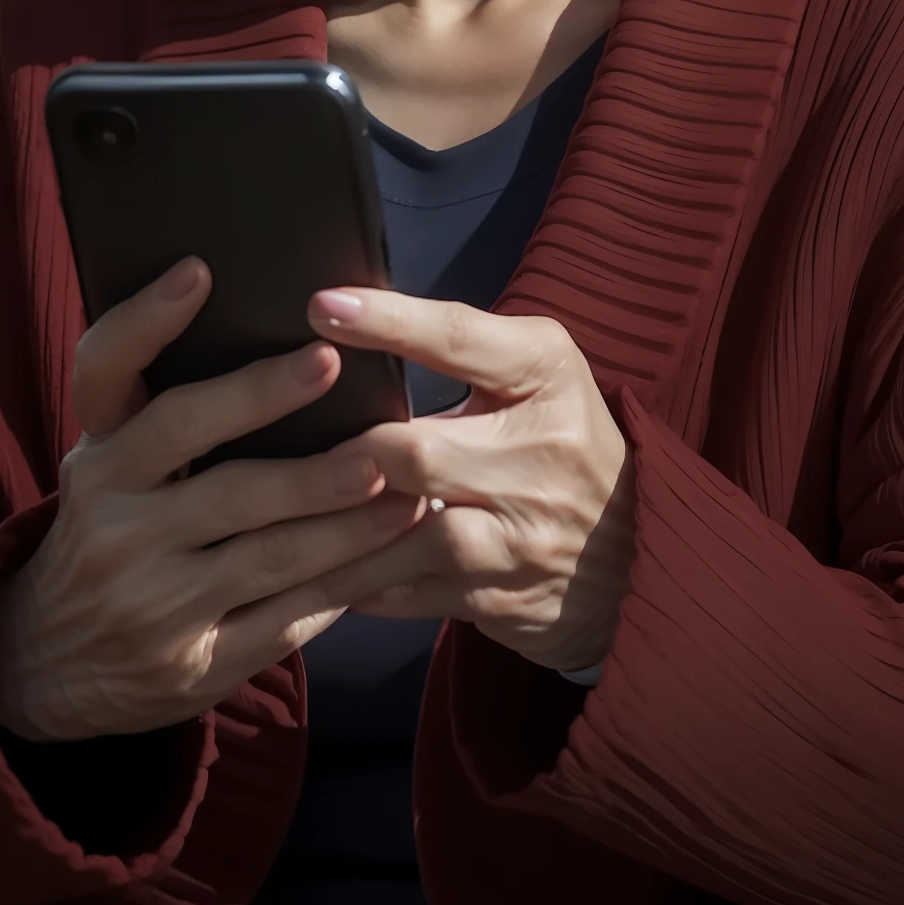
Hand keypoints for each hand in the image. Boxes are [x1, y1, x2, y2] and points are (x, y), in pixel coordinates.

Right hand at [0, 259, 421, 740]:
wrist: (46, 662)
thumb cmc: (109, 527)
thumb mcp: (109, 464)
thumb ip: (161, 408)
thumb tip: (262, 315)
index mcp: (98, 460)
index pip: (106, 378)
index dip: (146, 322)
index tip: (198, 270)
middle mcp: (115, 524)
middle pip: (205, 459)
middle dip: (270, 407)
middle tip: (334, 364)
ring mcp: (154, 600)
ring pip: (268, 547)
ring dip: (346, 512)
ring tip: (408, 477)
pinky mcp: (196, 664)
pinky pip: (288, 618)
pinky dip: (348, 581)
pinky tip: (396, 549)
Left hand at [307, 288, 634, 675]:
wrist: (637, 554)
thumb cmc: (558, 436)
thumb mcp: (534, 371)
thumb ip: (460, 345)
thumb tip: (348, 318)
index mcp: (547, 374)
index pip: (458, 338)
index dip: (386, 320)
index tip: (318, 305)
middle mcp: (540, 453)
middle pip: (414, 450)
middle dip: (346, 453)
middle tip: (281, 445)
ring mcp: (520, 536)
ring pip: (398, 532)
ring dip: (329, 527)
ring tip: (266, 511)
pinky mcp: (496, 598)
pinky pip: (401, 590)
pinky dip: (351, 581)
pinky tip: (307, 569)